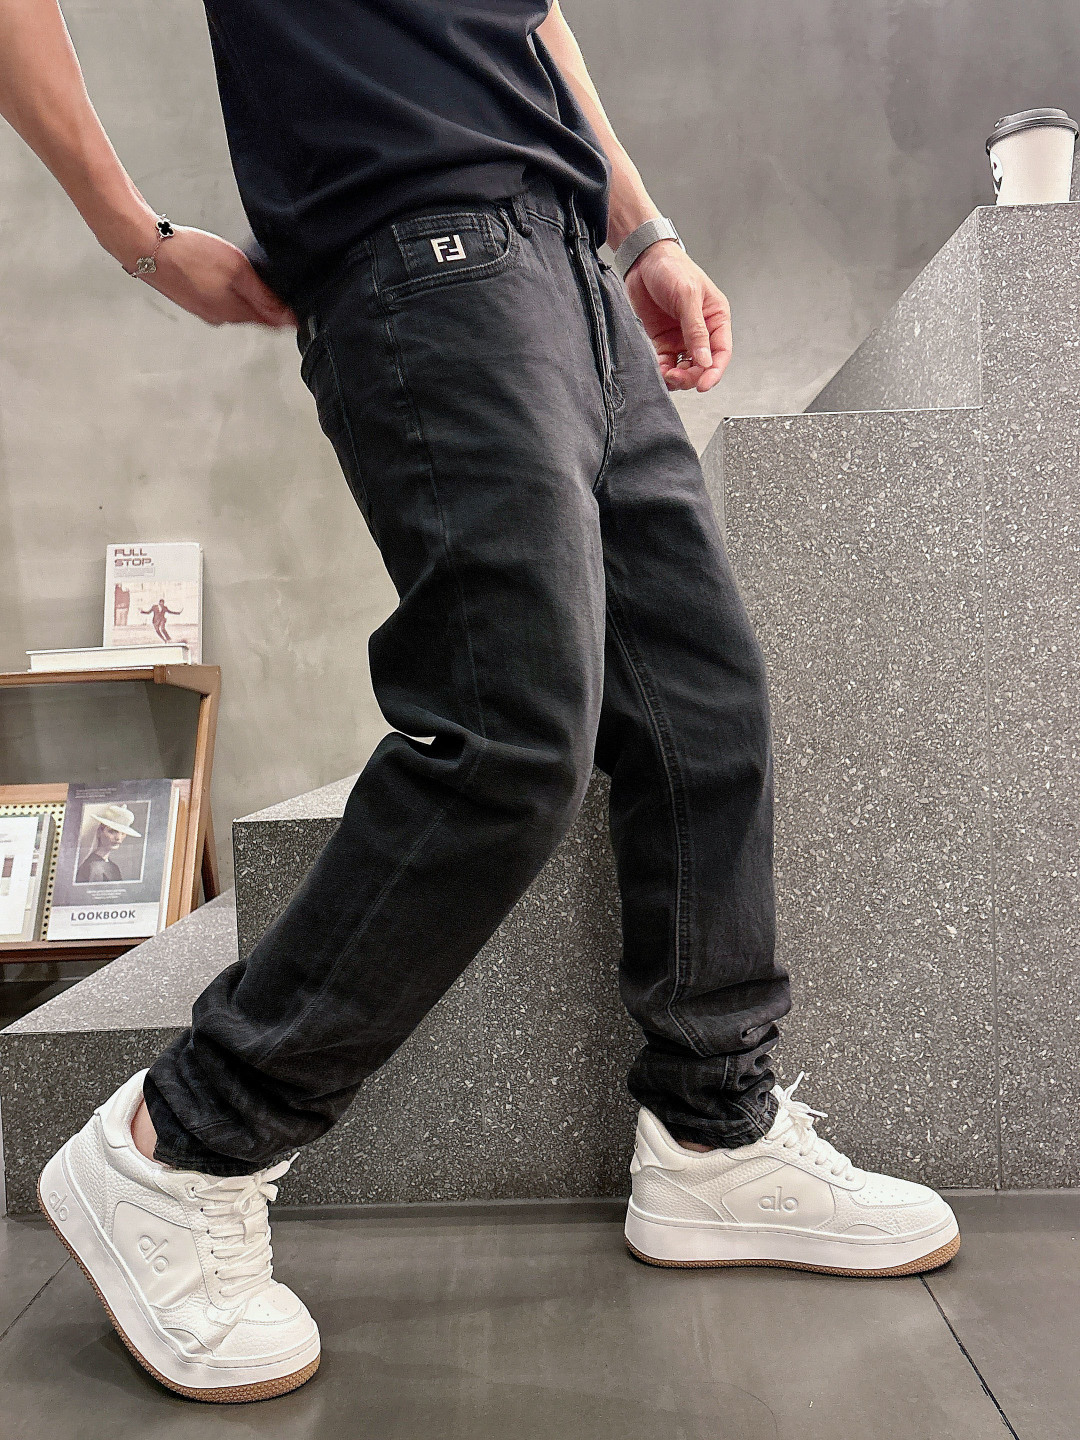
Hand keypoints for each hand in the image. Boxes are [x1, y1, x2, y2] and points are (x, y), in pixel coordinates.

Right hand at [116, 224, 295, 328]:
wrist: (146, 247)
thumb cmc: (187, 255)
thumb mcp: (237, 270)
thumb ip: (263, 295)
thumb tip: (286, 317)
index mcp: (232, 313)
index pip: (269, 322)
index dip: (286, 315)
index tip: (297, 311)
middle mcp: (217, 316)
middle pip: (252, 315)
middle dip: (268, 307)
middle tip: (280, 293)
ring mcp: (202, 308)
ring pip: (234, 307)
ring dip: (247, 298)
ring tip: (256, 283)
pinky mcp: (190, 297)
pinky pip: (218, 299)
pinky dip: (228, 291)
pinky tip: (225, 277)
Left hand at [623, 242, 731, 392]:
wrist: (642, 260)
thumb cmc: (671, 268)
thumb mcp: (687, 296)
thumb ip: (696, 330)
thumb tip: (705, 360)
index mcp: (716, 318)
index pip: (721, 352)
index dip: (714, 371)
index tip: (703, 385)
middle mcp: (702, 331)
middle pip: (703, 365)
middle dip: (692, 376)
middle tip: (677, 377)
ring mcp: (682, 337)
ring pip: (685, 368)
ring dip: (678, 376)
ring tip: (667, 375)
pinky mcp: (663, 340)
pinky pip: (667, 363)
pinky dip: (664, 371)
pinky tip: (659, 371)